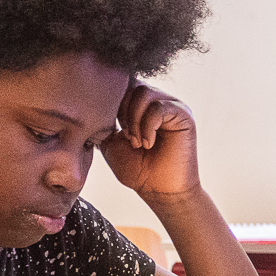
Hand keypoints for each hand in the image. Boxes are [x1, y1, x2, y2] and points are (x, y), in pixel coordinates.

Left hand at [100, 83, 199, 200]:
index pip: (122, 85)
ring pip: (144, 92)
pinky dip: (147, 127)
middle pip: (131, 84)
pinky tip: (149, 144)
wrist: (159, 191)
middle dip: (122, 112)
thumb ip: (105, 120)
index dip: (112, 104)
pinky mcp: (183, 115)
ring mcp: (172, 106)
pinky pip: (158, 108)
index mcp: (141, 105)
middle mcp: (158, 100)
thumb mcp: (111, 141)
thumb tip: (92, 102)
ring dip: (134, 119)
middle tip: (127, 138)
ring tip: (138, 142)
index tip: (113, 131)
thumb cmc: (137, 169)